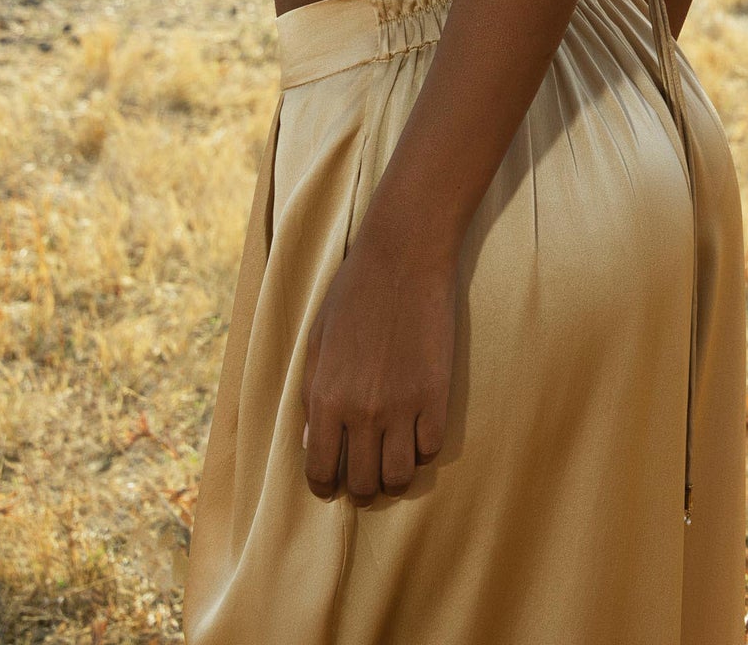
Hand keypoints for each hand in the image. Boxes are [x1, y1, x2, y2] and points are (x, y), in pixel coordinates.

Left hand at [300, 216, 458, 503]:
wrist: (402, 259)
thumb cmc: (353, 294)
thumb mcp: (318, 343)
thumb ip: (311, 396)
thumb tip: (313, 442)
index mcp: (326, 398)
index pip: (321, 471)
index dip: (325, 486)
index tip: (332, 484)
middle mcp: (361, 411)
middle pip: (363, 484)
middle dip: (361, 487)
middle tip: (366, 474)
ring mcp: (402, 406)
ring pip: (399, 478)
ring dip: (394, 476)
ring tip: (393, 460)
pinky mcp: (436, 395)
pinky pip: (430, 450)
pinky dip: (423, 449)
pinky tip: (417, 432)